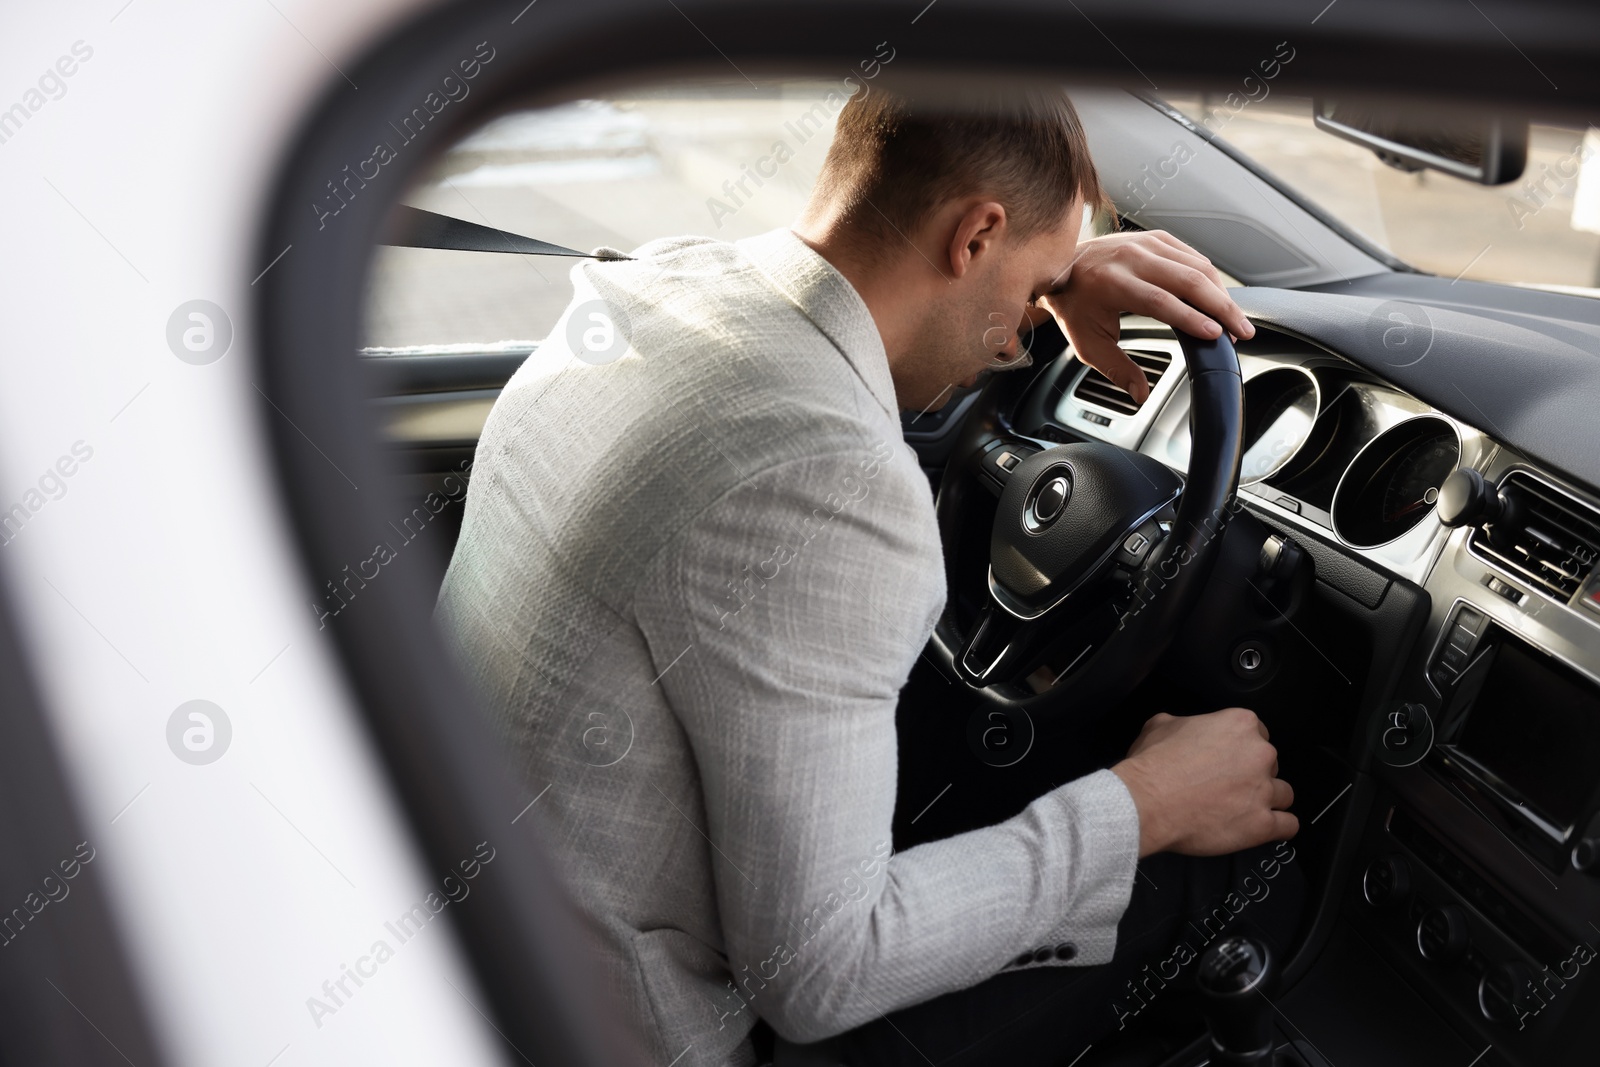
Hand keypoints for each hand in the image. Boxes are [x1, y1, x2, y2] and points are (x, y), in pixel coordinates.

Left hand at [1037, 231, 1253, 404]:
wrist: (1062, 266)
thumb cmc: (1075, 305)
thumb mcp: (1088, 343)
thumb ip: (1117, 369)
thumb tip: (1140, 395)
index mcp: (1112, 282)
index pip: (1159, 300)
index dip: (1190, 318)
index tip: (1215, 334)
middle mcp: (1132, 257)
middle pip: (1187, 281)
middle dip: (1221, 308)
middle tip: (1241, 332)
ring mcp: (1147, 243)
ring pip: (1197, 266)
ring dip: (1222, 294)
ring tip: (1236, 321)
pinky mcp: (1158, 238)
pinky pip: (1193, 257)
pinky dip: (1212, 280)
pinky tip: (1221, 299)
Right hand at [1111, 708, 1296, 856]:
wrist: (1146, 802)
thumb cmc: (1153, 766)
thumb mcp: (1160, 726)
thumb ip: (1183, 724)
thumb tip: (1181, 729)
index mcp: (1239, 724)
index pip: (1257, 734)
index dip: (1240, 749)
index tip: (1229, 760)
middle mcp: (1258, 754)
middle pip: (1271, 764)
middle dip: (1253, 774)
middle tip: (1227, 785)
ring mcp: (1263, 790)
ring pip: (1283, 794)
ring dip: (1266, 800)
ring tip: (1244, 809)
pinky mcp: (1262, 824)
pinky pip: (1288, 825)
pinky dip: (1279, 827)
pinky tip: (1266, 827)